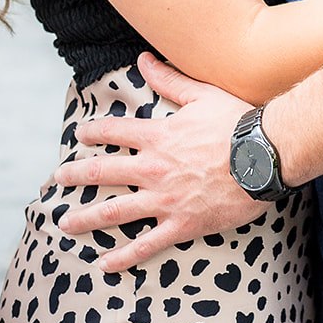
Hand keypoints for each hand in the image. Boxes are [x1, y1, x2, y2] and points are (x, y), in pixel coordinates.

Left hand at [54, 53, 260, 270]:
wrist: (265, 157)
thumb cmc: (237, 123)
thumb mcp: (201, 94)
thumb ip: (169, 79)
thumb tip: (143, 58)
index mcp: (157, 136)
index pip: (113, 132)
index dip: (92, 131)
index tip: (79, 133)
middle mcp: (153, 169)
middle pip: (102, 173)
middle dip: (75, 175)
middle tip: (57, 179)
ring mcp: (165, 200)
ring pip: (115, 212)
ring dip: (86, 218)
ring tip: (64, 223)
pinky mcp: (182, 224)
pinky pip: (146, 244)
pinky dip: (123, 256)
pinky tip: (103, 264)